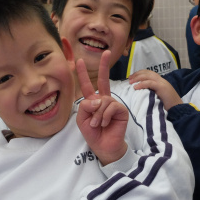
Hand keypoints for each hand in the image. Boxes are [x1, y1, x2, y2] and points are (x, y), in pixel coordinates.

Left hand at [76, 50, 127, 164]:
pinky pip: (111, 106)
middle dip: (104, 66)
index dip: (83, 73)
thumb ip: (86, 106)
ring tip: (97, 124)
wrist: (103, 147)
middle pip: (104, 80)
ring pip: (103, 100)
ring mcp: (114, 104)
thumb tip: (98, 98)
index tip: (78, 61)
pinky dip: (105, 116)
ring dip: (97, 114)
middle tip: (106, 52)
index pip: (87, 85)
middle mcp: (104, 100)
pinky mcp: (121, 110)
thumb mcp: (83, 119)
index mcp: (93, 101)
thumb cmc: (93, 134)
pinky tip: (105, 124)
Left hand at [129, 69, 182, 109]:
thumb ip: (151, 92)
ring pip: (148, 76)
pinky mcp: (162, 87)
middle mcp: (161, 80)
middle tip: (129, 79)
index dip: (139, 74)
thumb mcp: (158, 96)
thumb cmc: (168, 105)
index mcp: (160, 81)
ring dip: (138, 78)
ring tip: (131, 82)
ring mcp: (162, 83)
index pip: (148, 73)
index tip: (131, 78)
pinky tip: (136, 87)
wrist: (178, 109)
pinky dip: (142, 84)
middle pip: (147, 72)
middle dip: (137, 74)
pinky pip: (150, 83)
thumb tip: (140, 92)